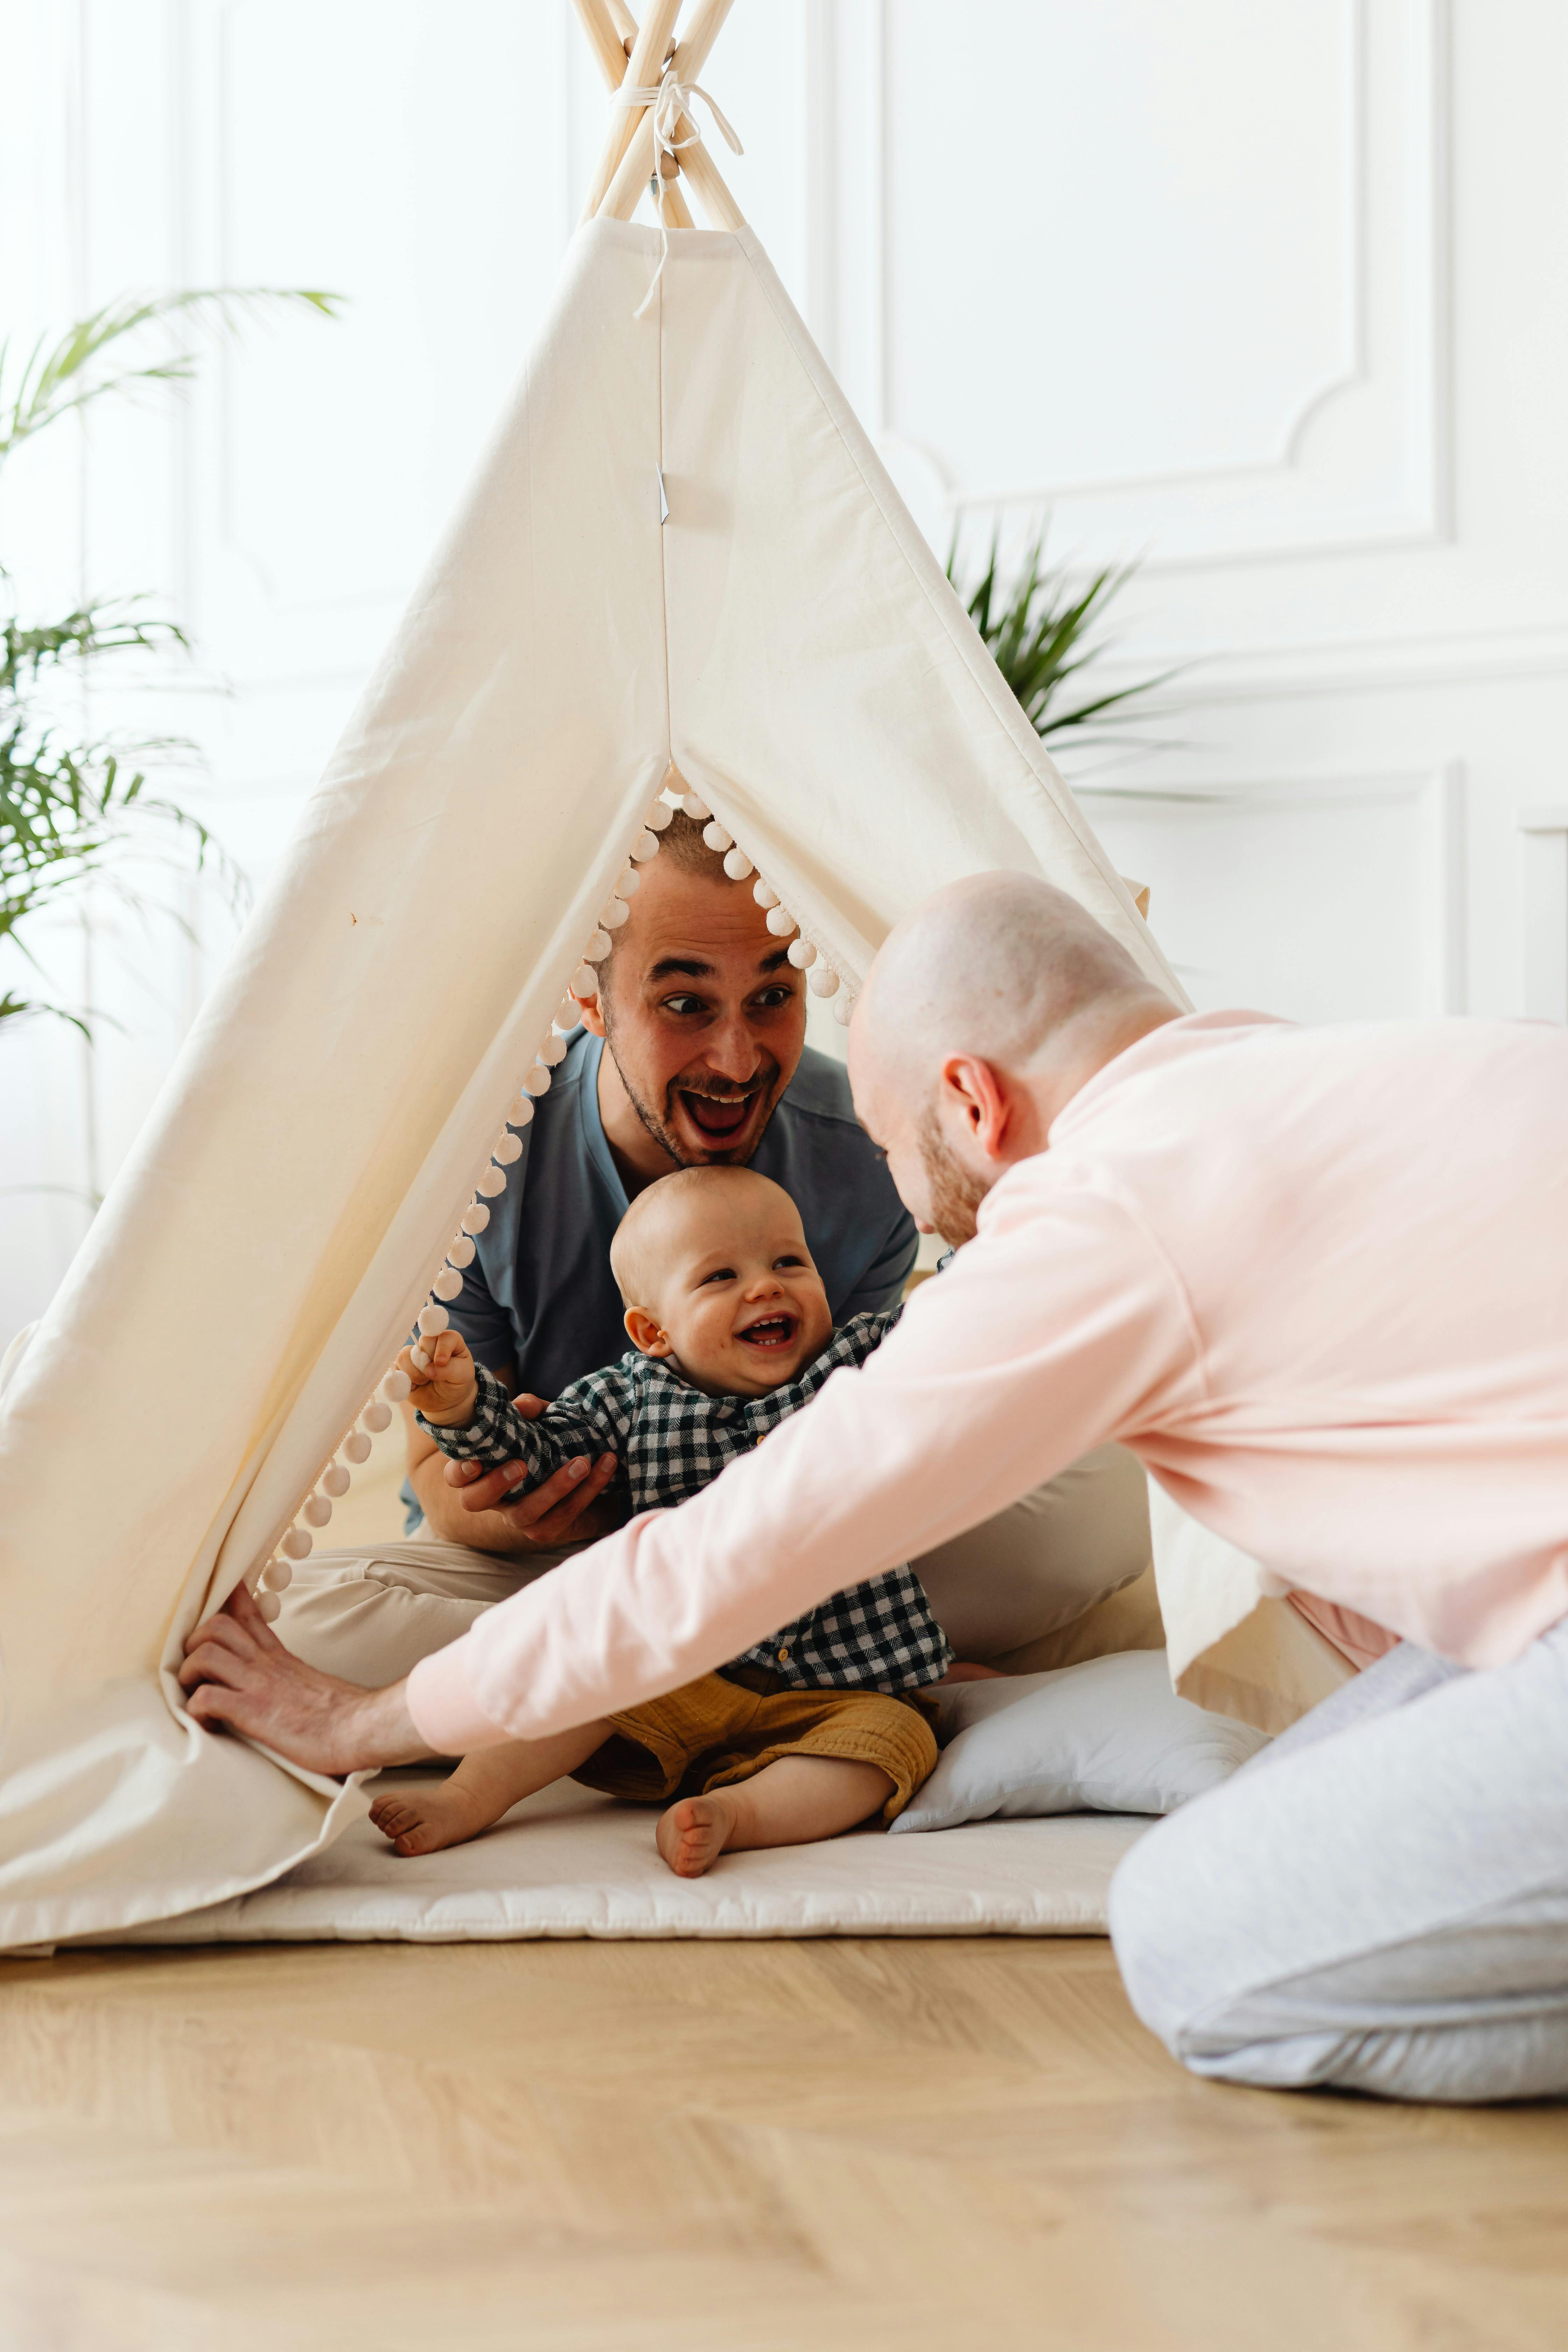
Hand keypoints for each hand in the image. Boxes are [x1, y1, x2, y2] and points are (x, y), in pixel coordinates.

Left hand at [180, 1582, 428, 1773]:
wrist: (361, 1729)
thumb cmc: (343, 1716)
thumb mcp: (314, 1682)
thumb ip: (294, 1676)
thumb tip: (287, 1686)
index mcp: (279, 1657)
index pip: (248, 1614)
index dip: (225, 1600)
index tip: (213, 1594)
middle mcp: (265, 1663)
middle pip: (217, 1625)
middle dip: (194, 1642)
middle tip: (193, 1668)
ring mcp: (257, 1684)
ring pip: (205, 1653)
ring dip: (188, 1672)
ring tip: (192, 1693)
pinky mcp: (252, 1710)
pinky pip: (206, 1698)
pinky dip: (195, 1709)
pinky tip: (205, 1723)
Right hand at [396, 1328, 477, 1427]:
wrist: (446, 1401)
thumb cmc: (457, 1384)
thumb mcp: (462, 1377)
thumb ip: (449, 1370)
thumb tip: (428, 1370)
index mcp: (450, 1342)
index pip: (445, 1336)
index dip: (442, 1348)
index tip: (441, 1363)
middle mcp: (431, 1344)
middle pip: (424, 1341)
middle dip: (428, 1362)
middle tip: (433, 1375)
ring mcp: (415, 1354)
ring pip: (405, 1355)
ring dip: (415, 1373)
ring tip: (425, 1381)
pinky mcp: (402, 1366)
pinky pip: (396, 1367)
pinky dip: (405, 1380)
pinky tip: (414, 1386)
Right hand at [444, 1388, 616, 1544]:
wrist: (586, 1478)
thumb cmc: (550, 1444)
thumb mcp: (540, 1422)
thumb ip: (530, 1411)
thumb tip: (524, 1405)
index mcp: (484, 1471)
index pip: (457, 1476)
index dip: (460, 1471)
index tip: (475, 1462)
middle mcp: (495, 1499)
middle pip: (475, 1501)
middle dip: (495, 1484)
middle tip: (520, 1465)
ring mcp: (519, 1518)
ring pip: (526, 1512)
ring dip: (556, 1487)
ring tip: (582, 1463)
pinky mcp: (547, 1530)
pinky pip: (564, 1515)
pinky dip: (588, 1490)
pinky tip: (605, 1467)